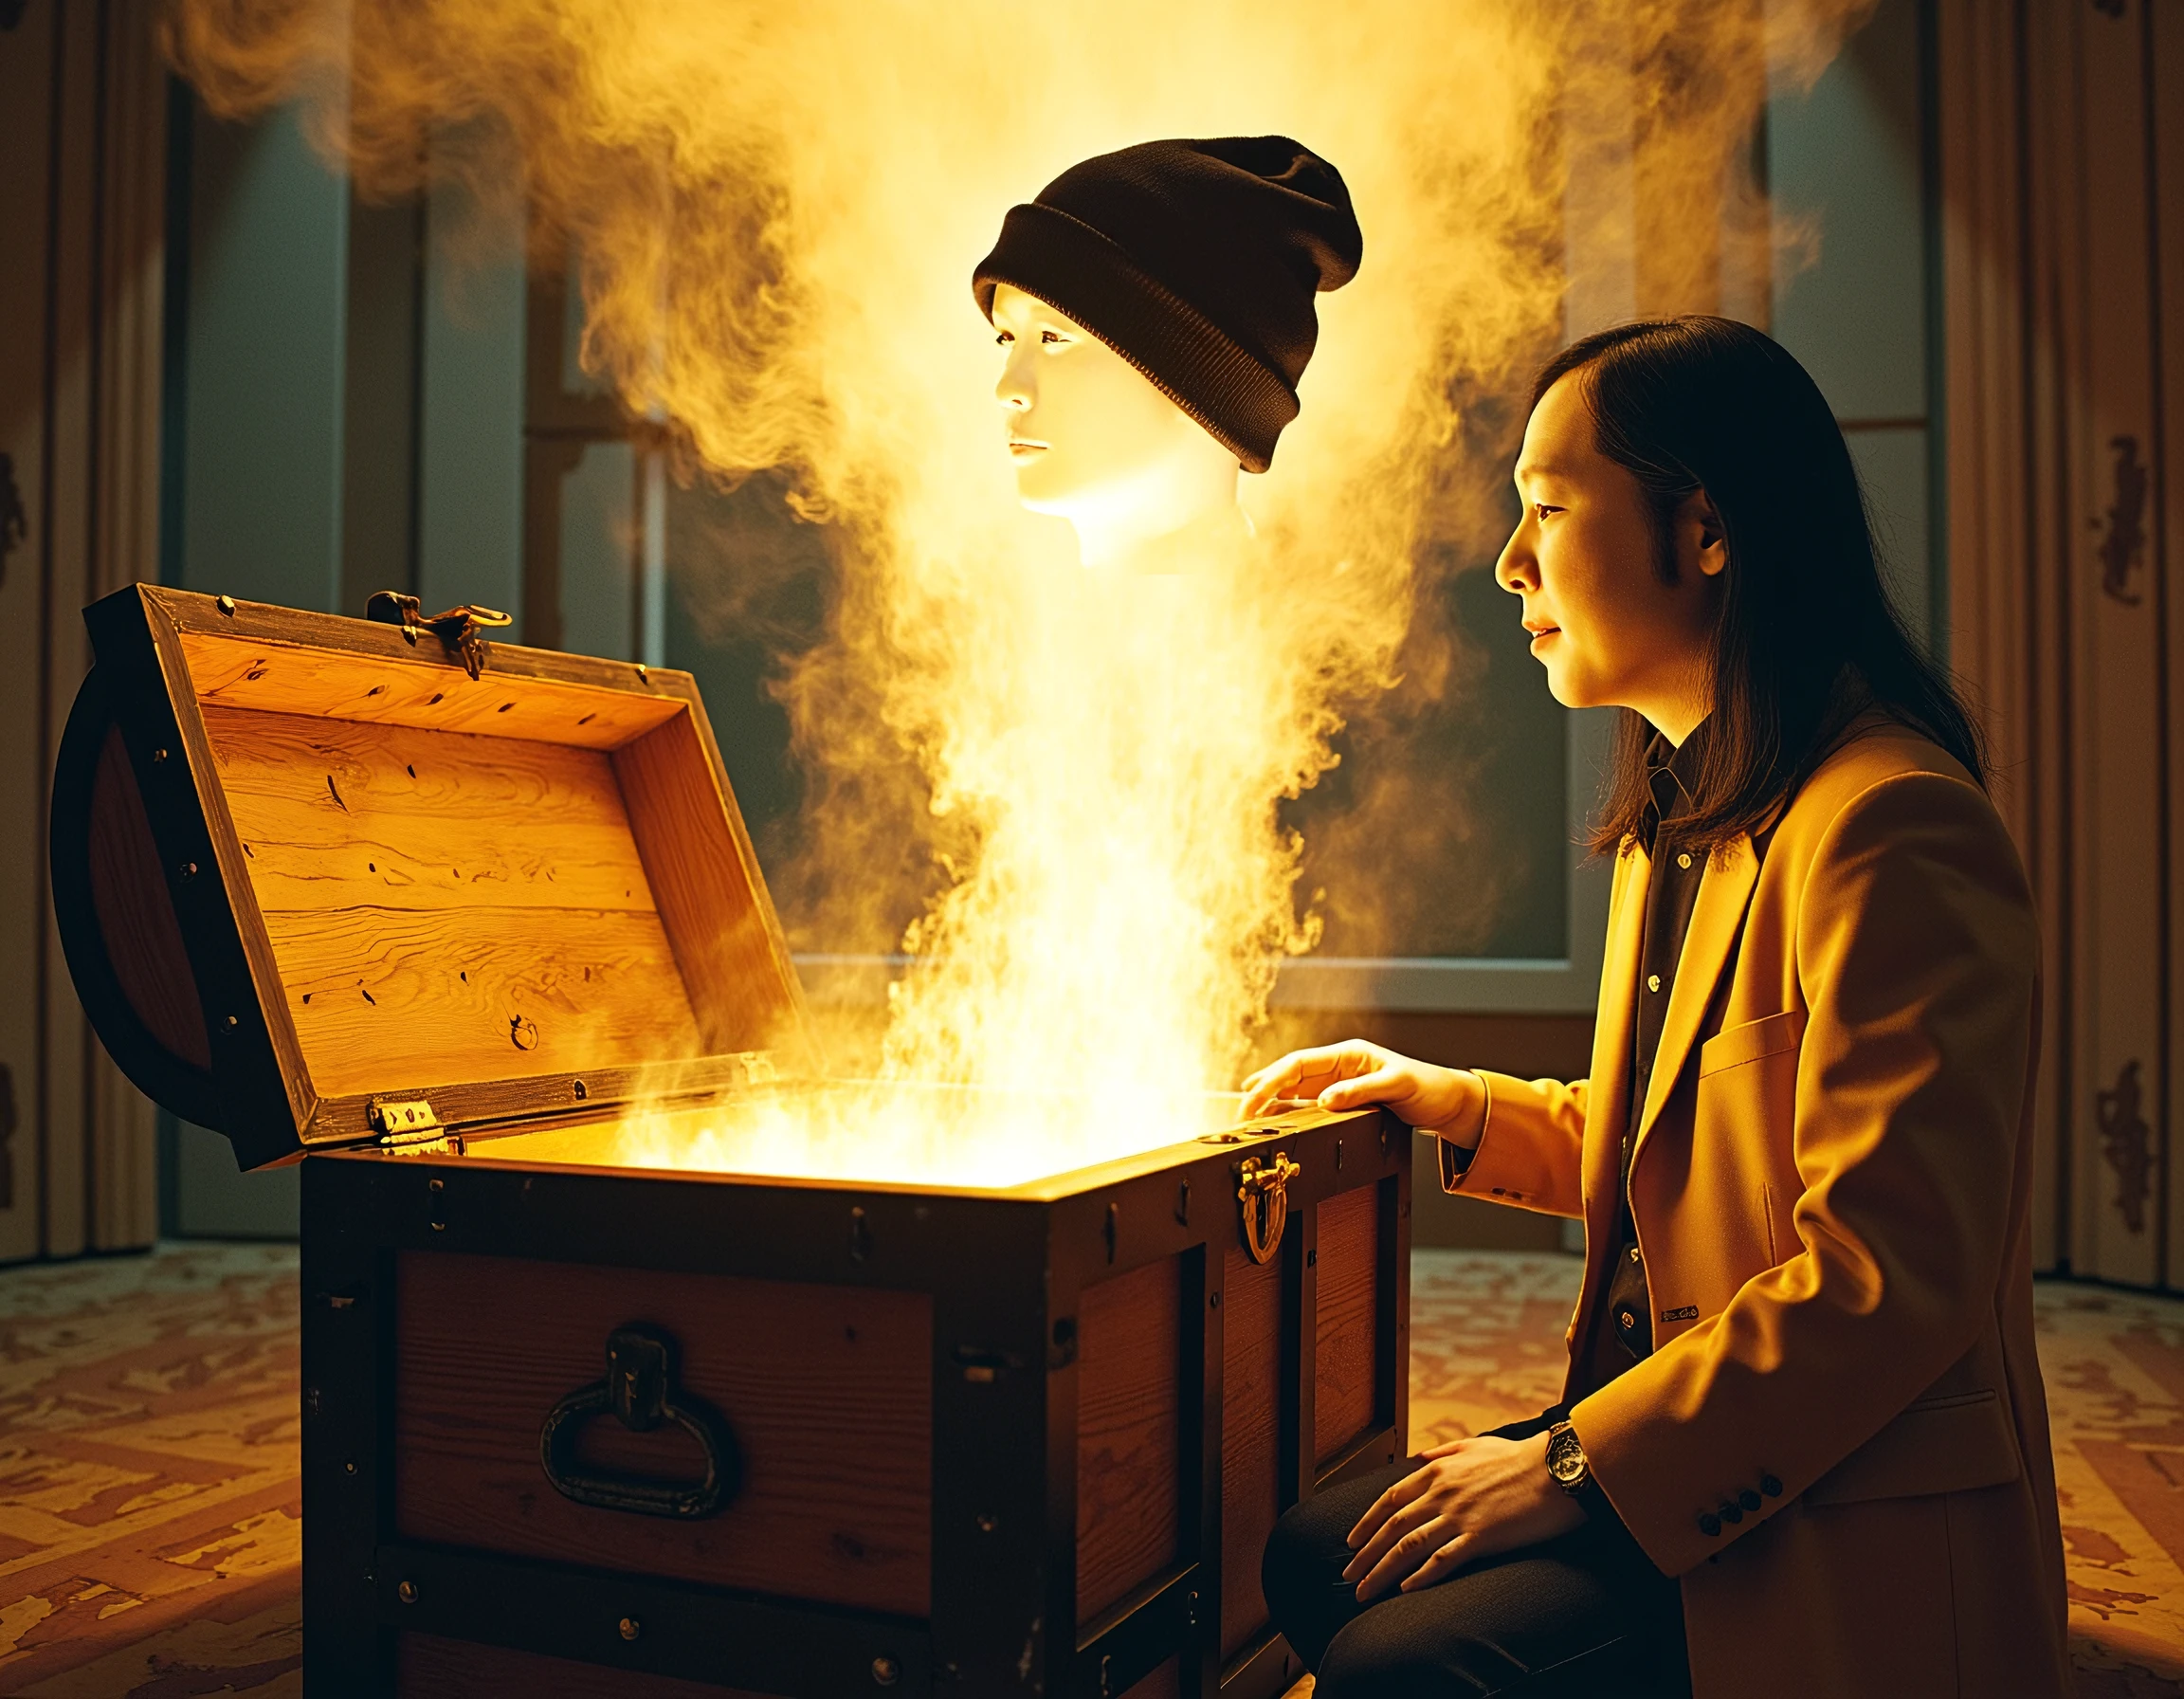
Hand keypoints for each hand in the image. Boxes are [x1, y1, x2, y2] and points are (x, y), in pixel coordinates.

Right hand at [1240, 1041, 1482, 1139]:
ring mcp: (1339, 1085)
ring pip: (1294, 1092)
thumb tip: (1325, 1100)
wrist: (1449, 1104)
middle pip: (1290, 1076)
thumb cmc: (1429, 1088)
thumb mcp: (1398, 1086)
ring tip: (1247, 1118)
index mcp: (1349, 1055)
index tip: (1254, 1095)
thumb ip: (1361, 1092)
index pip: (1300, 1063)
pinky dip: (1289, 1114)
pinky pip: (1308, 1106)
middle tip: (1240, 1112)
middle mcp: (1340, 1067)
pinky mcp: (1343, 1103)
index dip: (1273, 1078)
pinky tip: (1274, 1123)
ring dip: (1271, 1103)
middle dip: (1262, 1090)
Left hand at [1342, 1432, 1585, 1600]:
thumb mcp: (1476, 1444)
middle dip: (1366, 1555)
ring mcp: (1459, 1515)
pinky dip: (1420, 1577)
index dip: (1367, 1523)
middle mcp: (1441, 1493)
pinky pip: (1443, 1560)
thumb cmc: (1521, 1457)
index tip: (1352, 1543)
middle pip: (1392, 1528)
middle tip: (1349, 1576)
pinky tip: (1405, 1590)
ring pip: (1409, 1547)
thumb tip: (1420, 1456)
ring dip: (1383, 1572)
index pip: (1390, 1500)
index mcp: (1437, 1471)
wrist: (1557, 1469)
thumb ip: (1444, 1452)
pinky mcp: (1481, 1536)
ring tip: (1365, 1591)